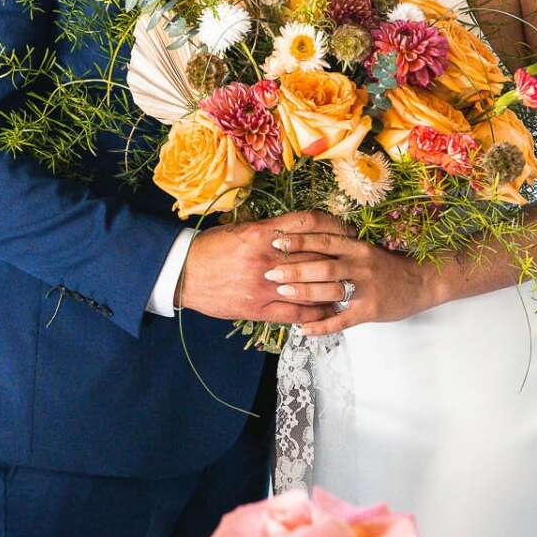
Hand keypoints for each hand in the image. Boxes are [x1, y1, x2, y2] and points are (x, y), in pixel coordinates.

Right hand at [175, 213, 348, 325]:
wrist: (182, 274)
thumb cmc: (210, 248)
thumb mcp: (239, 230)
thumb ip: (268, 230)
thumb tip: (294, 230)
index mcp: (262, 233)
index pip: (309, 224)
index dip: (333, 226)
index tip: (346, 229)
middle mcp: (266, 258)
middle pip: (316, 255)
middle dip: (338, 257)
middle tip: (355, 258)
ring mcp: (263, 286)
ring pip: (310, 286)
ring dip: (332, 286)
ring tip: (347, 286)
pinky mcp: (257, 309)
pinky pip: (295, 313)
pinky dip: (315, 313)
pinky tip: (327, 312)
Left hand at [261, 218, 435, 337]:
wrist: (423, 282)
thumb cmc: (389, 267)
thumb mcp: (366, 251)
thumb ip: (341, 249)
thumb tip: (306, 246)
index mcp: (358, 247)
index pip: (324, 240)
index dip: (299, 241)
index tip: (276, 242)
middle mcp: (361, 265)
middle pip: (323, 265)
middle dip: (294, 269)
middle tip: (270, 272)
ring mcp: (366, 288)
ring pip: (331, 290)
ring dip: (304, 293)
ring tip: (281, 294)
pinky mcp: (371, 310)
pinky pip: (342, 320)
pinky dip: (321, 326)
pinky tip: (303, 330)